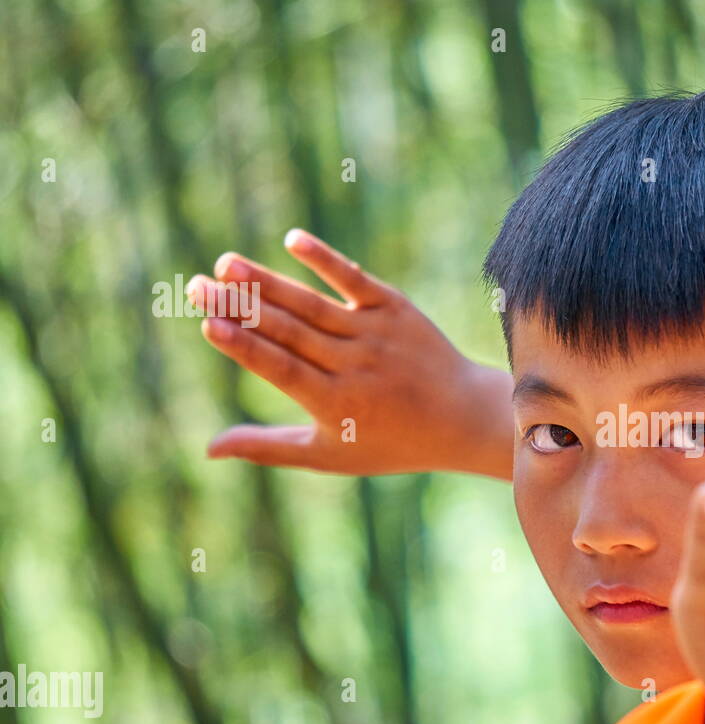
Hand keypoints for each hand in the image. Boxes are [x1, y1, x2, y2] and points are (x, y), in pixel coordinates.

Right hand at [188, 229, 513, 478]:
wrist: (461, 417)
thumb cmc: (388, 442)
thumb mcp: (329, 456)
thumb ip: (268, 447)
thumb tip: (208, 449)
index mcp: (336, 405)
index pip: (281, 369)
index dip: (244, 347)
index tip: (207, 324)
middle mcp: (356, 367)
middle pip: (289, 332)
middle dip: (240, 307)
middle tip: (197, 286)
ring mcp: (377, 335)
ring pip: (313, 305)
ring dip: (268, 282)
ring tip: (226, 264)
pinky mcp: (396, 309)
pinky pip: (355, 280)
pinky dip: (326, 260)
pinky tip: (292, 239)